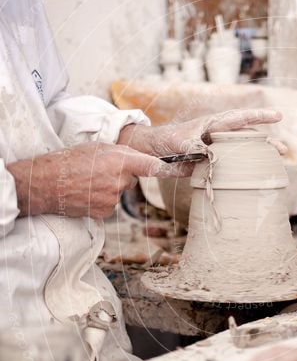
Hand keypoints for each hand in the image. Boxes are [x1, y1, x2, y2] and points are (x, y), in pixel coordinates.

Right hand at [8, 142, 189, 219]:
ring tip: (88, 181)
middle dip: (121, 175)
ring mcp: (112, 199)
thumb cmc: (70, 160)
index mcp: (120, 161)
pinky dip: (100, 200)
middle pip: (131, 180)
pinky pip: (109, 205)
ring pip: (119, 193)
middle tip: (98, 170)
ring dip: (109, 188)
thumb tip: (140, 163)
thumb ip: (122, 154)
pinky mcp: (104, 213)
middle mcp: (120, 181)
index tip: (186, 169)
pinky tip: (86, 193)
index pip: (152, 166)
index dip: (171, 169)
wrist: (46, 183)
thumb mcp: (98, 148)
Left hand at [118, 108, 285, 157]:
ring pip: (243, 151)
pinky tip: (254, 177)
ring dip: (259, 157)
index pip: (240, 118)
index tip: (277, 115)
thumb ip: (196, 147)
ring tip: (277, 162)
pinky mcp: (214, 163)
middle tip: (284, 149)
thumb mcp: (180, 142)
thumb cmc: (168, 140)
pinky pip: (233, 166)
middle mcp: (220, 136)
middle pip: (248, 136)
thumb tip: (211, 155)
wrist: (155, 151)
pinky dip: (244, 171)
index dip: (259, 116)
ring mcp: (218, 149)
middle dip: (266, 141)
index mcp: (214, 125)